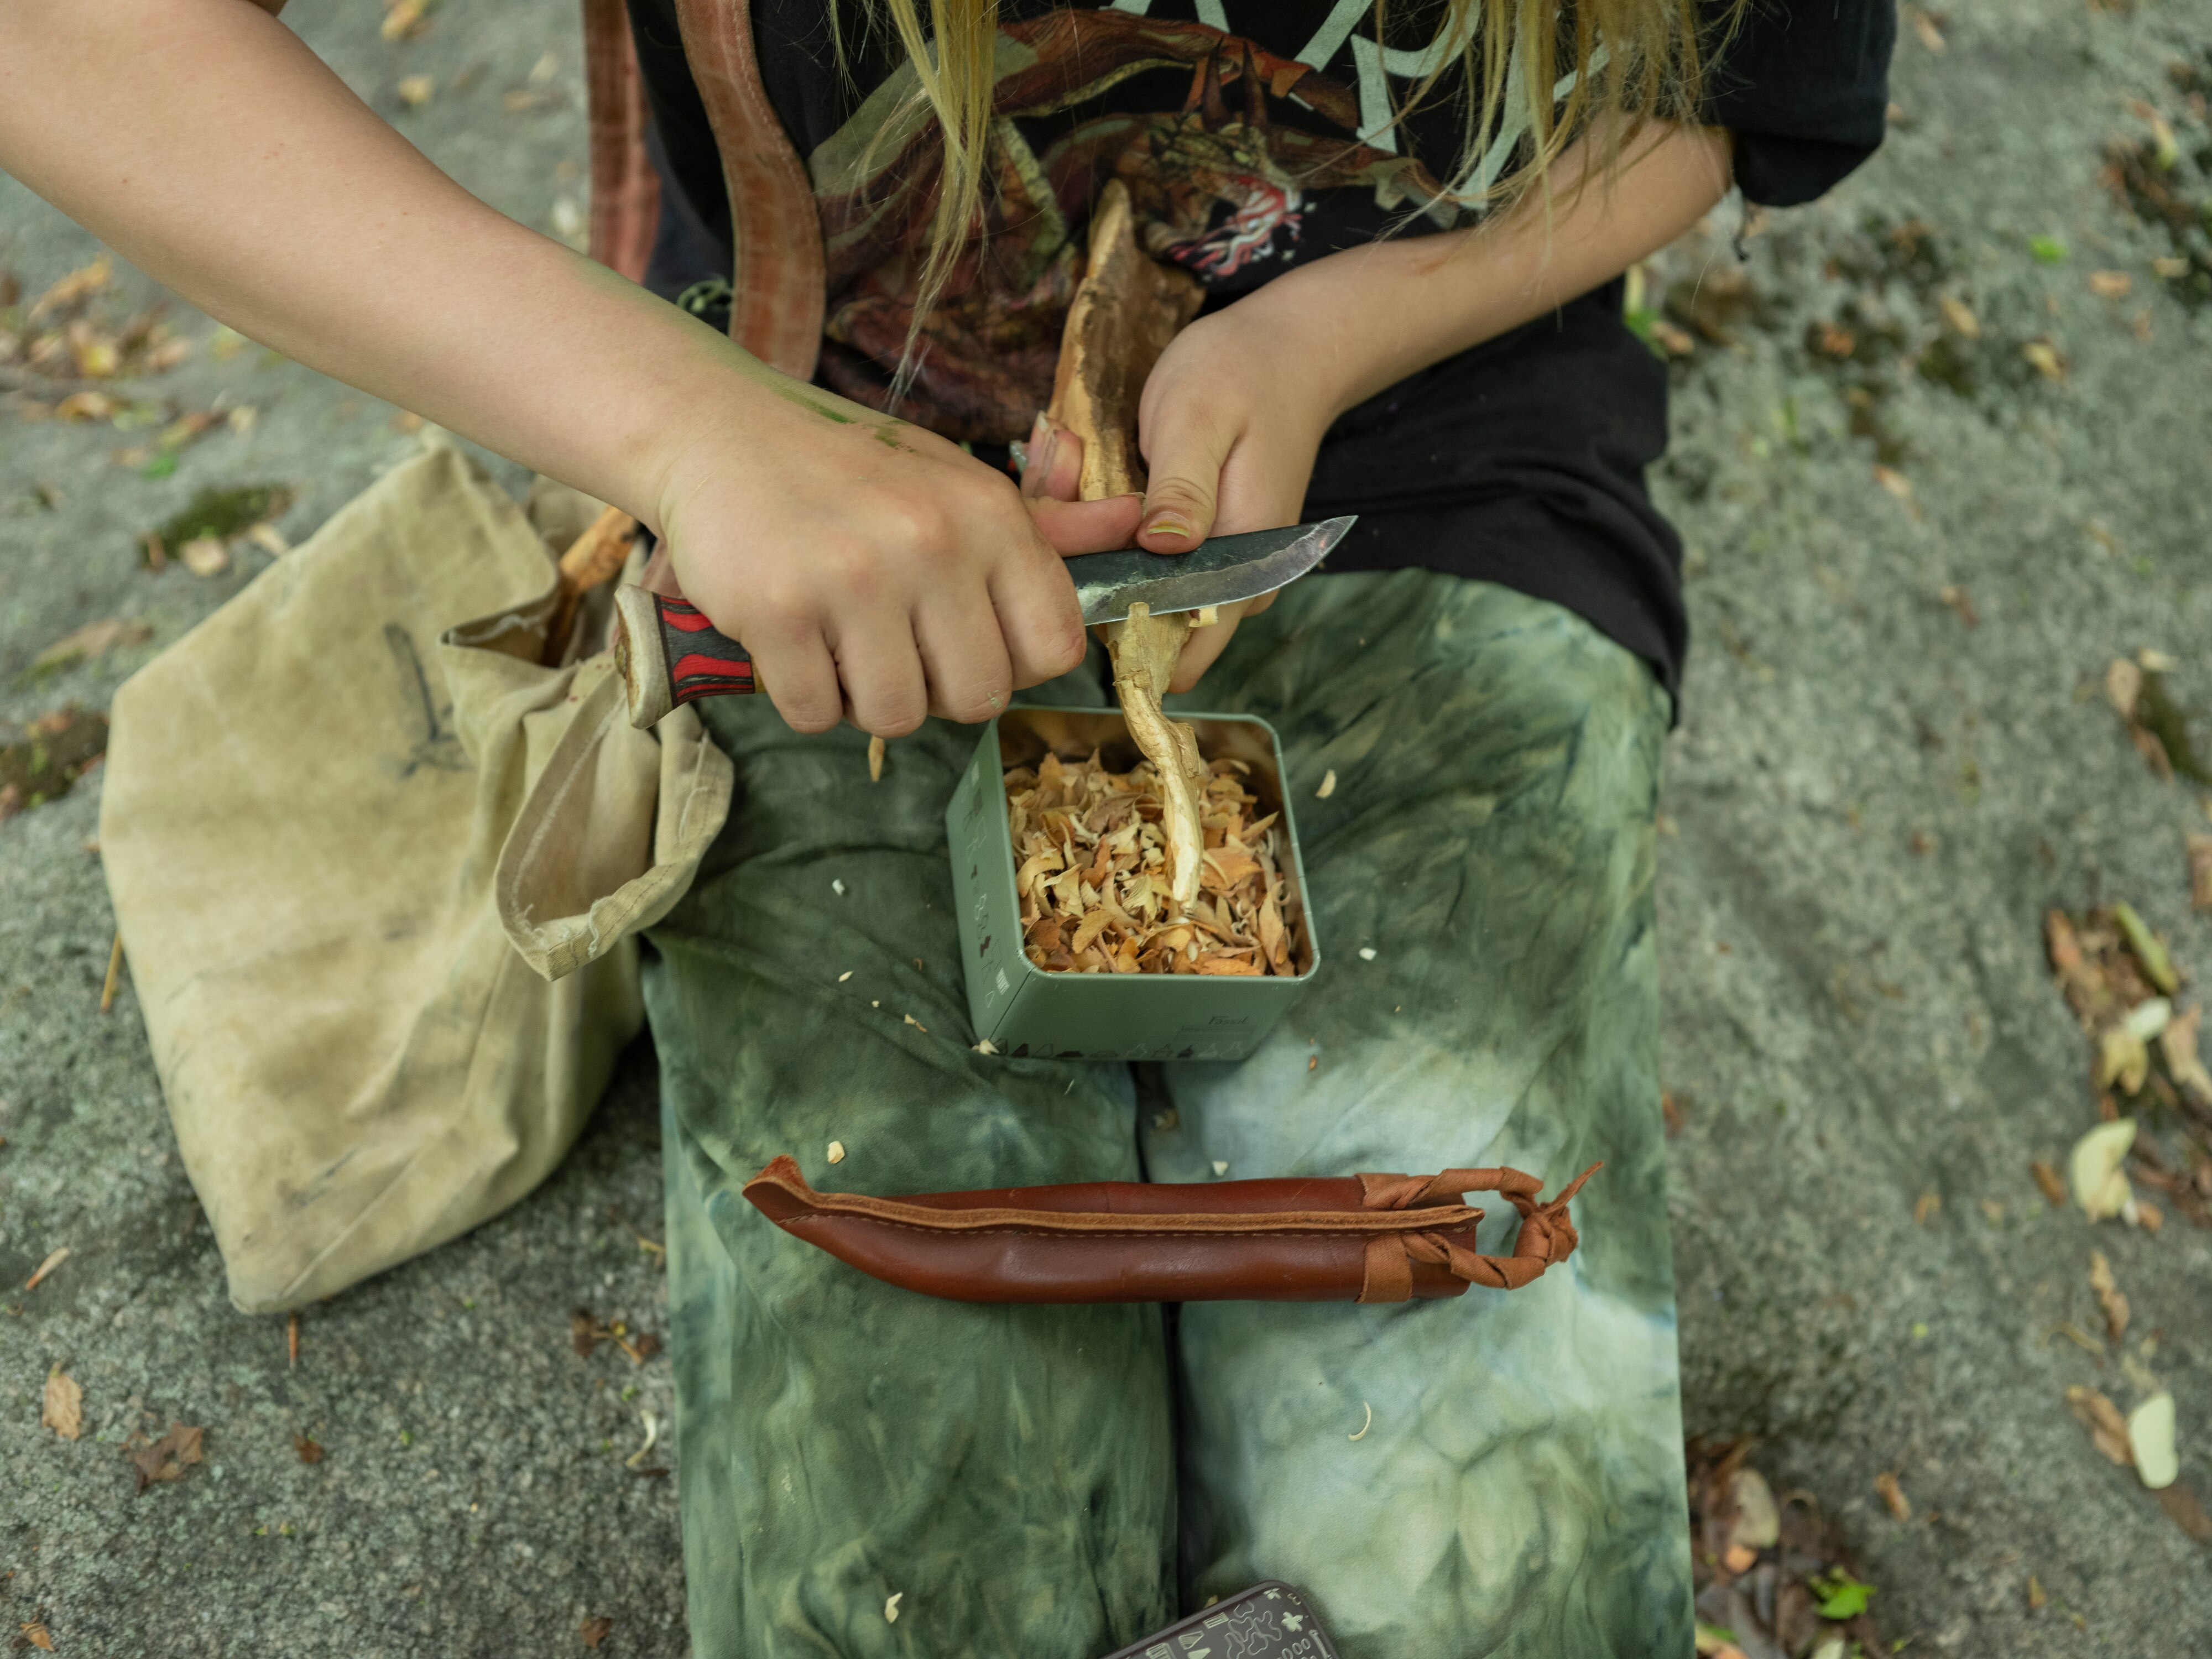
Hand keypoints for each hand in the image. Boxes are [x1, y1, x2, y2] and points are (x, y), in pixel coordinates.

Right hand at [653, 373, 1141, 735]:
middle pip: (978, 697)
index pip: (1053, 648)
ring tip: (842, 640)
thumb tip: (1141, 528)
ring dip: (866, 698)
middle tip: (893, 646)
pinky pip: (817, 713)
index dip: (1012, 665)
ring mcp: (853, 578)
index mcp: (990, 516)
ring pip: (897, 716)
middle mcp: (932, 543)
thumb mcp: (956, 481)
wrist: (716, 430)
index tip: (968, 642)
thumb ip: (1047, 525)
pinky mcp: (777, 610)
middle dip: (937, 691)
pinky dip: (804, 696)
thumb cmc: (850, 467)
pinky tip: (793, 641)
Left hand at [1023, 300, 1338, 691]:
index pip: (1176, 656)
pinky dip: (1100, 522)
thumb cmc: (1242, 376)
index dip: (1112, 630)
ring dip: (1087, 538)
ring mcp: (1210, 569)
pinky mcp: (1191, 547)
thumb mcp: (1200, 418)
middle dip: (1086, 567)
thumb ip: (1182, 488)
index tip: (1071, 562)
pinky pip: (1132, 556)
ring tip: (1070, 458)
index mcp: (1239, 571)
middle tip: (1061, 476)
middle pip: (1136, 623)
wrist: (1285, 352)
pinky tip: (1085, 464)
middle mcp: (1228, 588)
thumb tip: (1163, 547)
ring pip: (1126, 587)